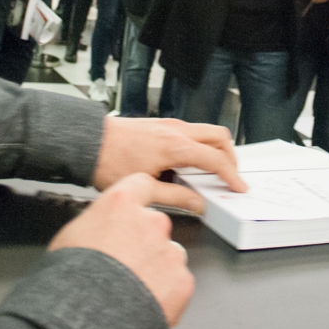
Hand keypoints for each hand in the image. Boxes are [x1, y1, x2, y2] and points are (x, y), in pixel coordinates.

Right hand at [48, 174, 193, 325]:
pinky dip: (166, 293)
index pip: (143, 184)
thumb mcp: (72, 236)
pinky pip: (177, 283)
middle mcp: (151, 221)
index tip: (145, 204)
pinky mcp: (182, 280)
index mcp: (122, 204)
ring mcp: (169, 250)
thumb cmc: (70, 280)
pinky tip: (143, 303)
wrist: (84, 320)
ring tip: (132, 290)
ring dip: (156, 269)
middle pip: (156, 226)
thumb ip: (98, 224)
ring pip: (168, 256)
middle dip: (145, 244)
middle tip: (126, 266)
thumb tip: (100, 232)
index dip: (143, 197)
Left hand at [93, 117, 246, 213]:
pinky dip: (201, 143)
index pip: (216, 160)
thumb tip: (196, 204)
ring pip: (207, 131)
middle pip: (219, 137)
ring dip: (217, 148)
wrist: (89, 141)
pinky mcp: (162, 123)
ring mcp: (170, 124)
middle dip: (231, 156)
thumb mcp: (145, 185)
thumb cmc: (109, 161)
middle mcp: (176, 130)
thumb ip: (175, 196)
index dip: (232, 175)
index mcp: (176, 146)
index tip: (239, 186)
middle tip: (231, 175)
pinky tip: (192, 161)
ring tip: (214, 169)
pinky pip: (193, 130)